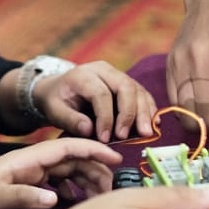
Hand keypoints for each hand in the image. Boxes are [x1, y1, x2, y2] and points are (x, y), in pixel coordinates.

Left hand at [0, 138, 120, 208]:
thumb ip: (20, 197)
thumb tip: (56, 198)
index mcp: (22, 160)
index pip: (65, 147)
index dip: (93, 149)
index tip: (118, 158)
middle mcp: (28, 166)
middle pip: (71, 161)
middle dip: (96, 170)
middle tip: (114, 191)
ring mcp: (26, 179)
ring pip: (66, 175)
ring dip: (86, 183)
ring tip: (102, 201)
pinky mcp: (23, 193)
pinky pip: (55, 189)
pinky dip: (72, 194)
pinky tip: (80, 207)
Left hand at [34, 61, 155, 142]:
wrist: (60, 90)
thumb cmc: (57, 101)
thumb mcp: (55, 110)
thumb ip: (70, 120)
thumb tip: (89, 130)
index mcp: (83, 75)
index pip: (100, 94)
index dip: (105, 117)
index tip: (105, 139)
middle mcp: (103, 70)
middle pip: (124, 86)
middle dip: (129, 113)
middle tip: (127, 135)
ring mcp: (117, 74)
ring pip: (137, 89)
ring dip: (144, 112)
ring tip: (146, 133)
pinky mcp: (126, 82)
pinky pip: (142, 93)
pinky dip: (149, 108)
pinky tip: (153, 123)